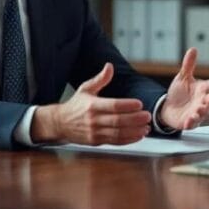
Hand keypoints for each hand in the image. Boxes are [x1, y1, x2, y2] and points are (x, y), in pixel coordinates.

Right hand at [32, 63, 151, 144]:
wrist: (60, 123)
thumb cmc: (76, 105)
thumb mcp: (85, 88)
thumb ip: (100, 79)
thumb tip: (110, 66)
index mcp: (92, 105)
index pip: (113, 105)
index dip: (127, 105)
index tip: (140, 104)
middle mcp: (94, 120)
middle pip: (118, 121)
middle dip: (135, 119)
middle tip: (148, 116)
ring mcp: (95, 132)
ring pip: (118, 133)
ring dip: (135, 131)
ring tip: (147, 127)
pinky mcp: (97, 141)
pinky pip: (115, 141)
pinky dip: (129, 140)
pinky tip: (139, 135)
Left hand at [159, 48, 208, 129]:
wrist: (169, 108)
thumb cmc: (179, 93)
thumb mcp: (183, 78)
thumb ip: (188, 65)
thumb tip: (193, 49)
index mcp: (203, 90)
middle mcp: (203, 101)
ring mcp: (198, 113)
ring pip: (204, 113)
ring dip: (203, 111)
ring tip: (200, 108)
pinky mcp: (190, 122)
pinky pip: (192, 123)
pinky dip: (191, 122)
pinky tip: (189, 120)